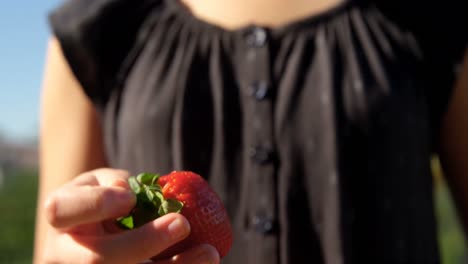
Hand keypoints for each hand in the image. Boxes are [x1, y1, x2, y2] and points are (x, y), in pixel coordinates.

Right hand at [41, 168, 219, 263]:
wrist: (95, 228)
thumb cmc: (102, 199)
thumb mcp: (101, 182)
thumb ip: (112, 184)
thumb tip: (130, 194)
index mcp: (61, 220)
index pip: (62, 211)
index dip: (97, 204)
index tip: (130, 197)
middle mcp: (66, 255)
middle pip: (97, 259)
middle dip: (143, 243)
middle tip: (181, 223)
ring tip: (209, 253)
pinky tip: (205, 261)